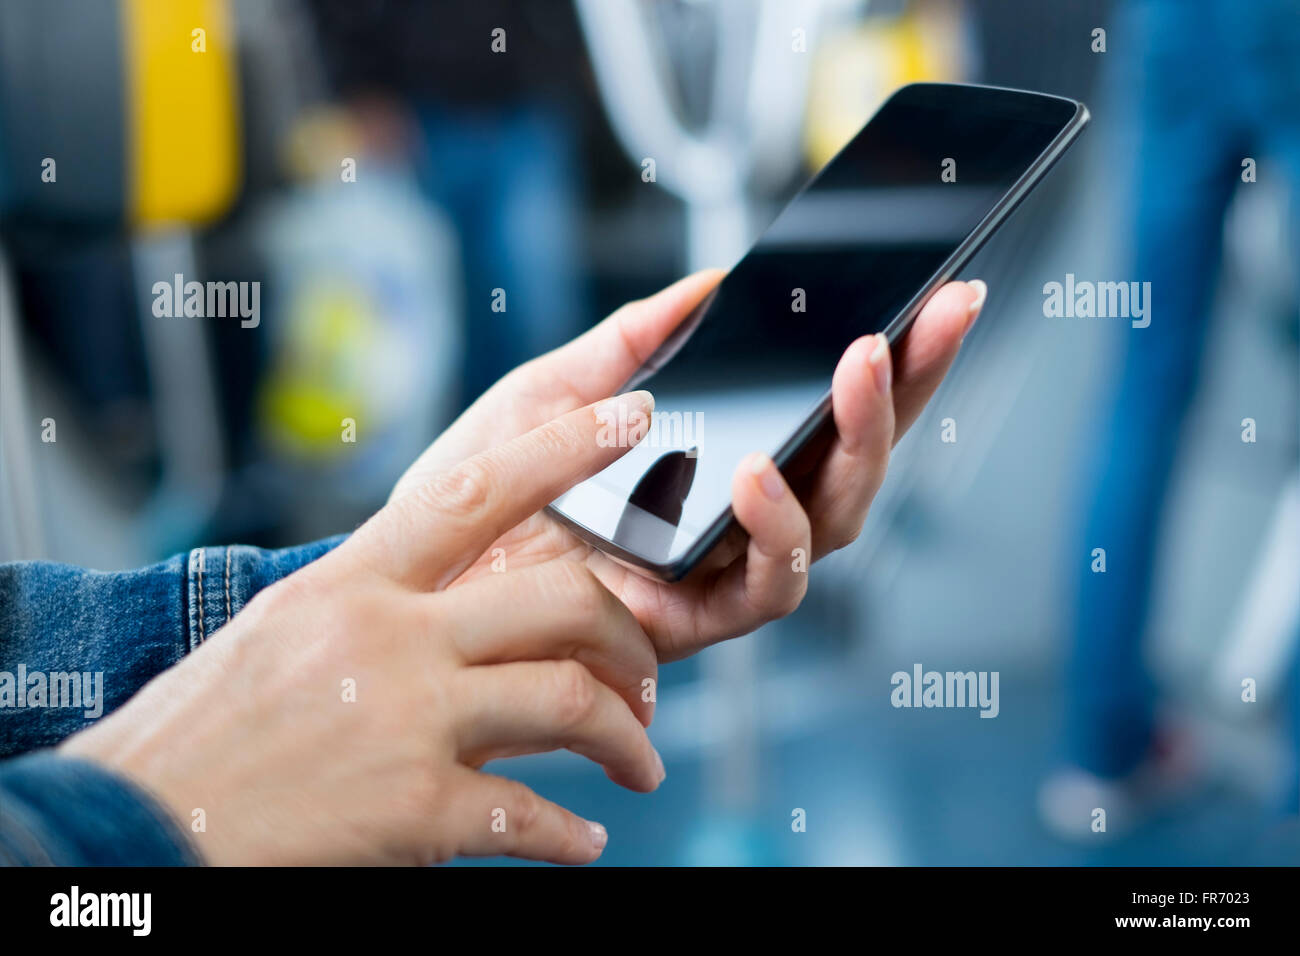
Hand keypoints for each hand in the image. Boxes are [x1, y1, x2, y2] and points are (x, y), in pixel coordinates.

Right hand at [61, 394, 665, 865]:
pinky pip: (529, 816)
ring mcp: (404, 719)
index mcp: (353, 581)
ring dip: (624, 739)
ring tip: (637, 766)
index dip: (566, 447)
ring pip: (569, 702)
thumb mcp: (287, 630)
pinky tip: (582, 843)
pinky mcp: (412, 810)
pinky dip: (570, 836)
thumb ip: (377, 602)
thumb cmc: (208, 727)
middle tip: (648, 679)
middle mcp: (386, 636)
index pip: (478, 489)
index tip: (635, 416)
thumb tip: (459, 600)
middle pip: (562, 601)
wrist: (135, 824)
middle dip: (629, 640)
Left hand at [393, 272, 985, 660]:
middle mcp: (735, 521)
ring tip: (852, 374)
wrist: (412, 573)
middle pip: (853, 464)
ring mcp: (719, 574)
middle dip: (902, 391)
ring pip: (831, 526)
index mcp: (719, 458)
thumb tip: (713, 283)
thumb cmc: (480, 483)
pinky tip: (756, 473)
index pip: (826, 409)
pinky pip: (764, 590)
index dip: (894, 362)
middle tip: (924, 319)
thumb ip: (634, 337)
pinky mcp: (689, 625)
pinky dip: (774, 531)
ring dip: (856, 448)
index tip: (941, 296)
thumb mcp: (555, 386)